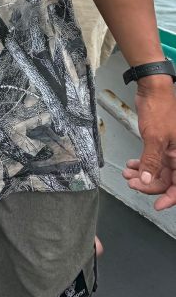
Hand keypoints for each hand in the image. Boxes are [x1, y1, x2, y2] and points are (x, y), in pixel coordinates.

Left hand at [121, 81, 175, 209]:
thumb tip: (148, 181)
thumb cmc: (159, 110)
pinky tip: (131, 165)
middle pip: (166, 180)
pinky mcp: (161, 145)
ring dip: (142, 174)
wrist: (153, 91)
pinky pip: (153, 161)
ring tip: (128, 174)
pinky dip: (142, 164)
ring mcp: (170, 151)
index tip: (157, 205)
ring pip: (157, 171)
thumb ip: (151, 161)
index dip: (169, 198)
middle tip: (132, 182)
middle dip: (148, 184)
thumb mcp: (155, 138)